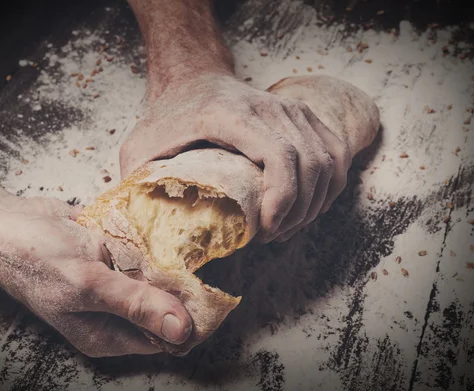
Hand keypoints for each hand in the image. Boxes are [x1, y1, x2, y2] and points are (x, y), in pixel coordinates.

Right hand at [0, 196, 191, 356]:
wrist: (6, 223)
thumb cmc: (37, 260)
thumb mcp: (89, 286)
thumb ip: (136, 306)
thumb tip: (183, 329)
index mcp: (109, 335)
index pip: (167, 338)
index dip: (192, 320)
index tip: (214, 294)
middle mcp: (114, 314)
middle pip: (166, 308)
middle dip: (185, 289)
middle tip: (205, 262)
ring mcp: (115, 285)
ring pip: (159, 279)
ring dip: (173, 263)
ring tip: (193, 243)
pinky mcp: (114, 258)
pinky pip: (146, 255)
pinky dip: (156, 244)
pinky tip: (167, 229)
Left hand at [120, 74, 349, 242]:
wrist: (195, 80)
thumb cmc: (170, 115)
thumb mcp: (141, 145)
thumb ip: (137, 182)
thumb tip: (142, 229)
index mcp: (234, 115)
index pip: (279, 155)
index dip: (282, 199)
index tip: (266, 230)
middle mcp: (272, 107)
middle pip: (310, 164)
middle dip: (298, 212)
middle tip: (271, 237)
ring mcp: (293, 109)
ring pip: (328, 161)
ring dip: (314, 204)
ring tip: (285, 228)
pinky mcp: (305, 116)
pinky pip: (335, 154)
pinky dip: (330, 187)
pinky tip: (309, 208)